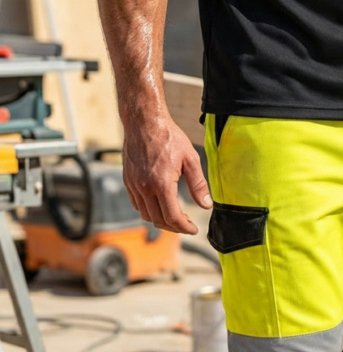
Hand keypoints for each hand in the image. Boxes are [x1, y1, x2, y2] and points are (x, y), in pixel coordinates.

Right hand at [122, 115, 211, 234]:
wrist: (144, 122)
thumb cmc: (169, 137)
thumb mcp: (190, 158)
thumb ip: (198, 184)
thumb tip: (206, 205)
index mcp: (161, 183)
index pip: (172, 217)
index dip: (184, 227)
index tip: (193, 229)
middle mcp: (144, 188)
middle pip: (158, 220)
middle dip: (174, 227)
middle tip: (187, 224)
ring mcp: (133, 185)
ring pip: (146, 215)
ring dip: (160, 220)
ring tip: (175, 215)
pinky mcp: (127, 181)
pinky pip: (137, 204)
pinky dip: (148, 210)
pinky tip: (160, 204)